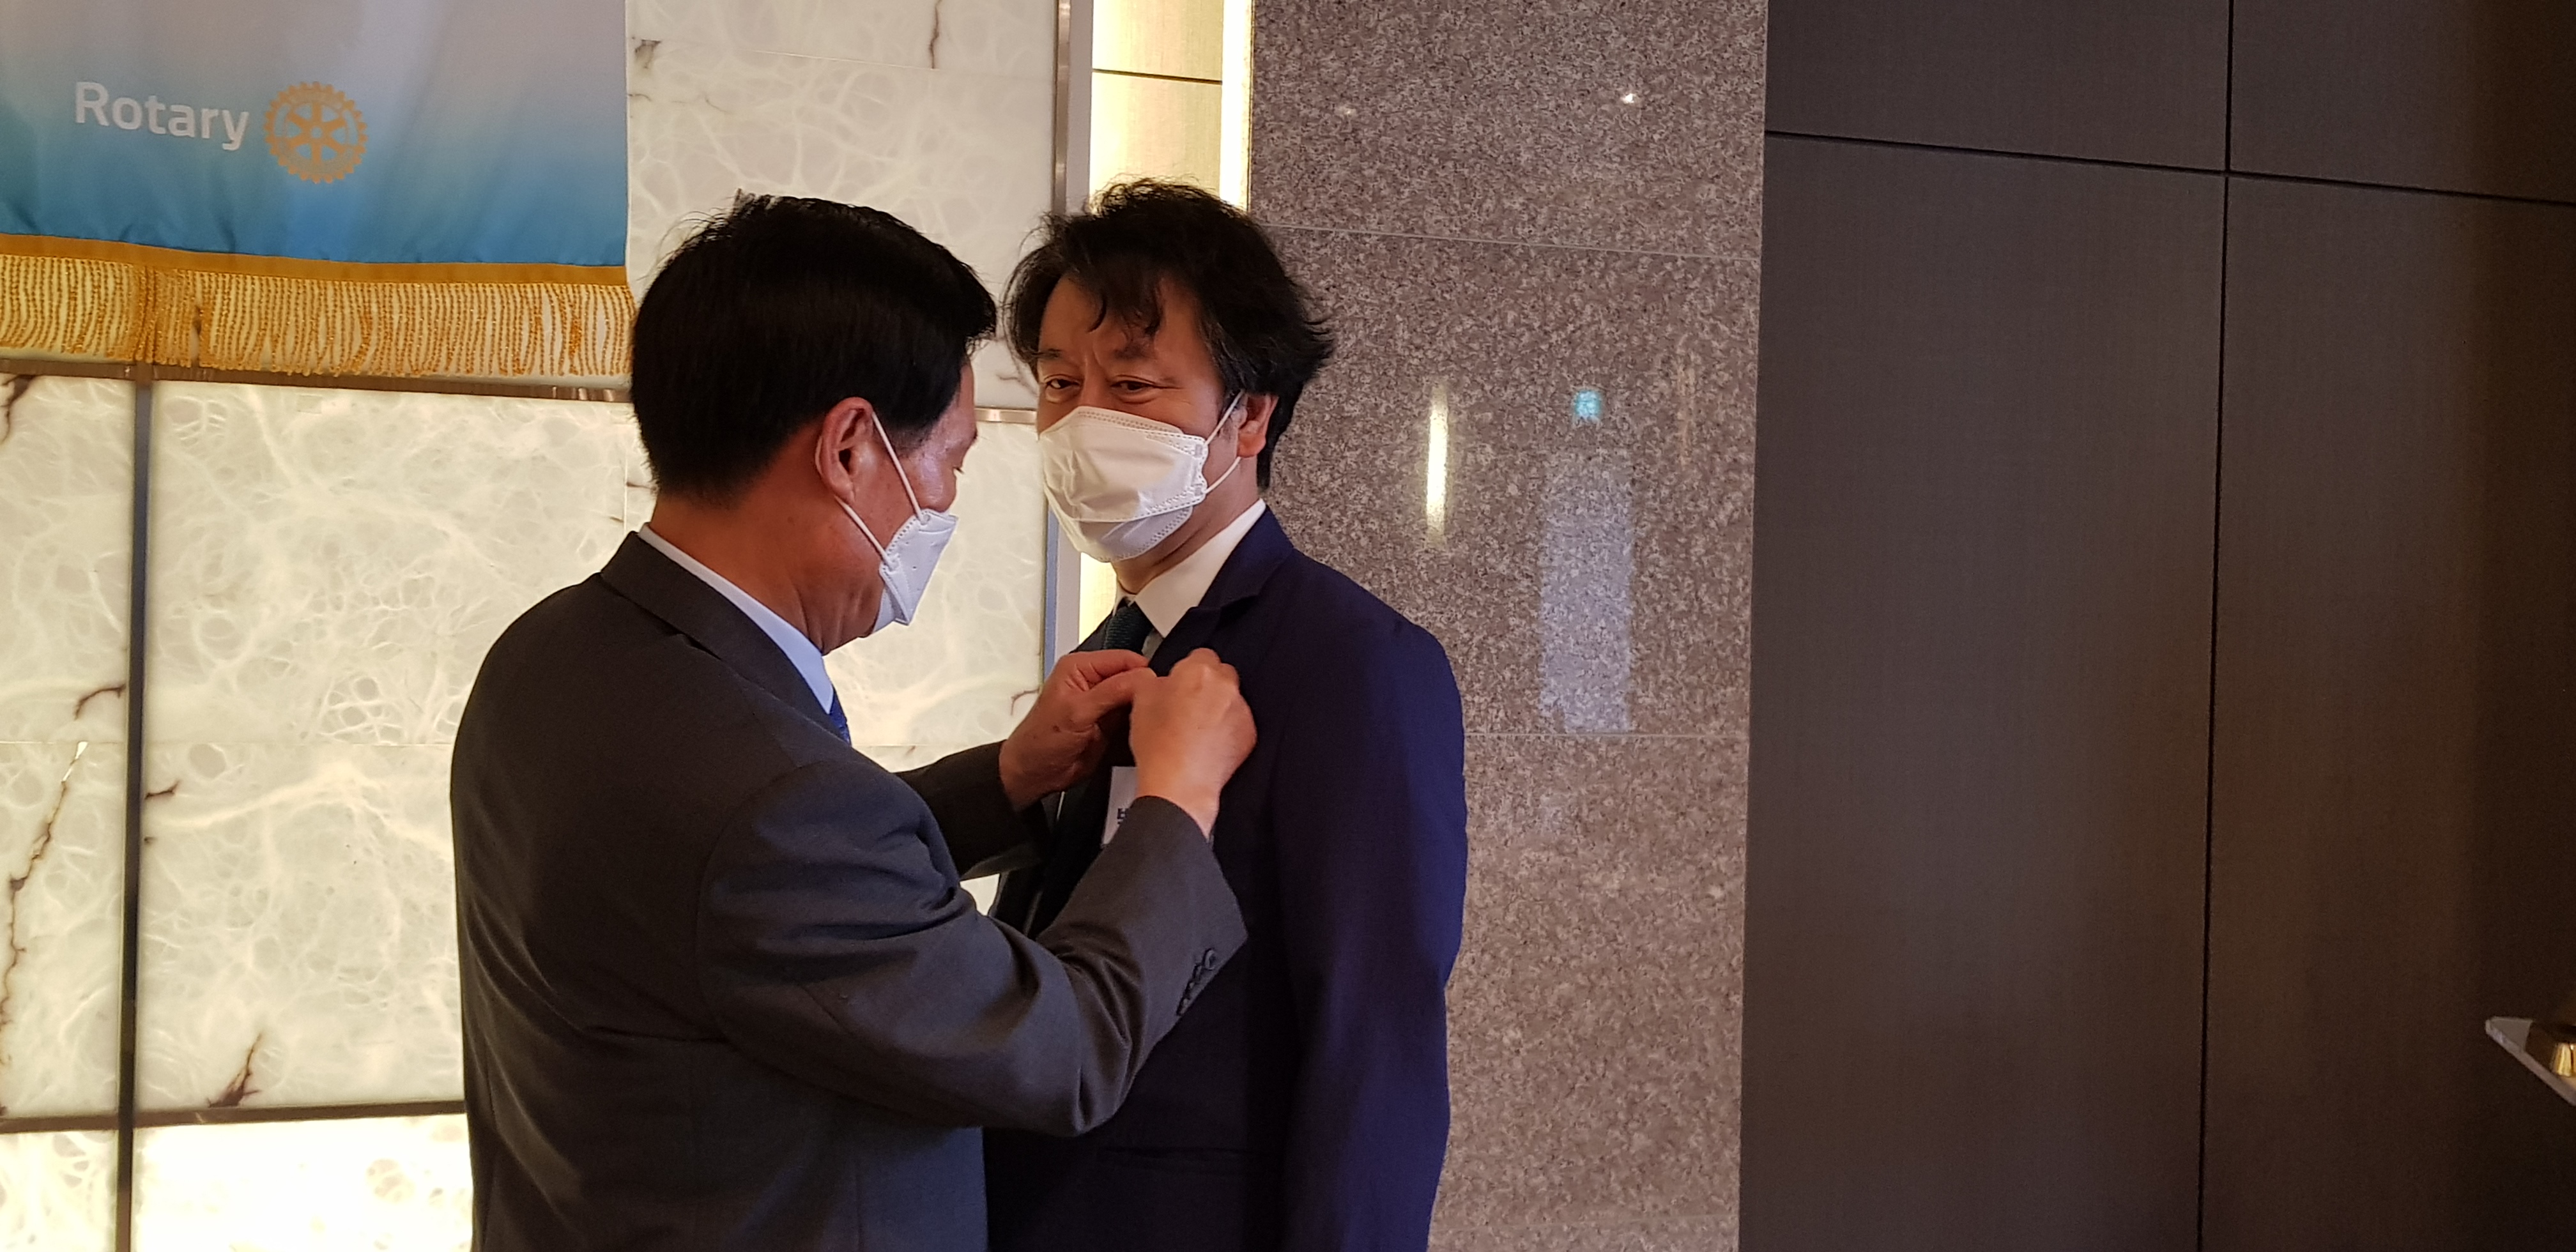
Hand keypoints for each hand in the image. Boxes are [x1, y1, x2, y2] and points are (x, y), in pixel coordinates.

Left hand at [999, 649, 1153, 808]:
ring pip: (1137, 698)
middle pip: (1134, 677)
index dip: (1142, 672)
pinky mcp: (1111, 723)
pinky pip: (1135, 717)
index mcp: (1081, 667)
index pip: (1124, 659)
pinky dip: (1141, 723)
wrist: (1036, 774)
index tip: (1155, 690)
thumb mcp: (1077, 712)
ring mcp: (1104, 703)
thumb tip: (1143, 677)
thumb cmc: (1040, 741)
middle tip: (1154, 708)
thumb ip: (1111, 692)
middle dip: (1146, 691)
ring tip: (1148, 721)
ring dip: (1145, 709)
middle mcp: (1094, 681)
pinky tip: (1143, 730)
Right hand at [1129, 649, 1255, 836]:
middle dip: (1206, 685)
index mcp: (1197, 671)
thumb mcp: (1140, 701)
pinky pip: (1239, 722)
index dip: (1188, 669)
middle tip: (1187, 705)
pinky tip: (1207, 742)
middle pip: (1220, 673)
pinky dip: (1228, 728)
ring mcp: (1240, 709)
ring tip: (1196, 728)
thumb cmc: (1160, 746)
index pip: (1200, 653)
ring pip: (1230, 698)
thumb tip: (1162, 681)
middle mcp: (1224, 685)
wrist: (1179, 783)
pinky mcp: (1248, 733)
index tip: (1181, 682)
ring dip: (1218, 706)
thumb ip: (1154, 680)